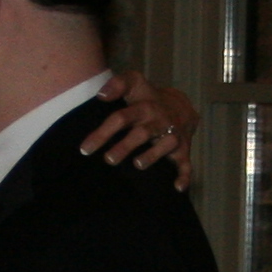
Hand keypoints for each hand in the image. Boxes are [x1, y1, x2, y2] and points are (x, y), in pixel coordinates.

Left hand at [83, 70, 199, 189]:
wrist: (181, 105)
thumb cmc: (146, 98)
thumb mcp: (134, 83)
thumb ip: (117, 84)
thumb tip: (100, 95)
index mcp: (143, 106)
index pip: (121, 117)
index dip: (104, 131)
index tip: (86, 148)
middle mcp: (158, 120)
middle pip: (141, 133)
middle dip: (126, 146)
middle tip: (109, 160)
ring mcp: (172, 135)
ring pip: (166, 145)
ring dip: (153, 155)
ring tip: (137, 164)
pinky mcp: (183, 150)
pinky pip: (186, 164)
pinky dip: (184, 176)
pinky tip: (177, 188)